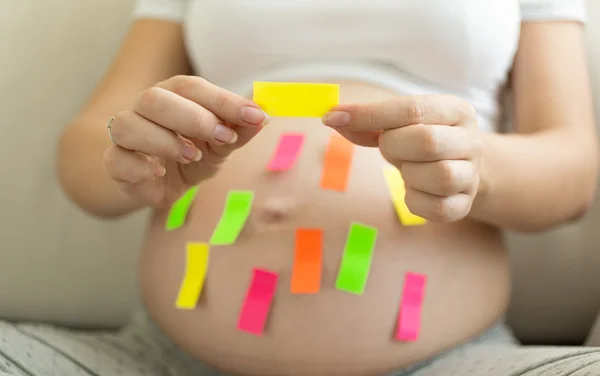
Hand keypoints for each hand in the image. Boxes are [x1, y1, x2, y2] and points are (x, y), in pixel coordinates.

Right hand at [103, 75, 266, 207]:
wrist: (161, 184)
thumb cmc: (192, 155)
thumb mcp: (221, 145)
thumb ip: (237, 131)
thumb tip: (261, 118)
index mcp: (174, 95)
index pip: (193, 87)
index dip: (224, 101)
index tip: (255, 117)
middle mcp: (145, 109)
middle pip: (155, 98)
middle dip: (193, 118)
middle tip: (223, 138)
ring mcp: (126, 135)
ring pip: (128, 125)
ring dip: (165, 141)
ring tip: (192, 156)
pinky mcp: (116, 163)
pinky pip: (116, 159)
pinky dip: (139, 166)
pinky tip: (159, 173)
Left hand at [322, 95, 481, 221]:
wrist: (464, 168)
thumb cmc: (422, 140)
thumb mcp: (399, 124)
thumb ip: (369, 122)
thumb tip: (333, 118)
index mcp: (454, 110)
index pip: (412, 108)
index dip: (369, 114)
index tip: (332, 117)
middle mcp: (470, 140)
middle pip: (427, 141)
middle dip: (394, 147)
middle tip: (389, 148)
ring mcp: (471, 174)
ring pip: (438, 176)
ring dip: (409, 175)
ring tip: (407, 169)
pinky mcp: (465, 205)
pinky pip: (436, 209)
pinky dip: (414, 201)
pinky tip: (413, 191)